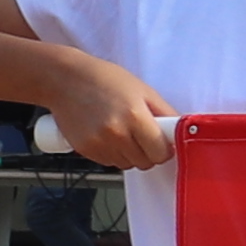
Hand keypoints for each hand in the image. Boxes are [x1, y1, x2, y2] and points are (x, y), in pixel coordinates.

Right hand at [46, 58, 181, 174]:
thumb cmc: (103, 79)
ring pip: (127, 165)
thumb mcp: (142, 89)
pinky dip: (113, 153)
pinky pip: (109, 162)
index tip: (163, 143)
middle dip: (148, 152)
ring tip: (122, 131)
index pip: (161, 153)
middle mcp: (116, 133)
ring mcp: (99, 144)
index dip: (165, 149)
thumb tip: (181, 131)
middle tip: (142, 135)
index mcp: (135, 116)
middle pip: (145, 163)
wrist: (64, 80)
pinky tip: (107, 135)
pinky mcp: (85, 150)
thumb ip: (165, 112)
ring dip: (130, 154)